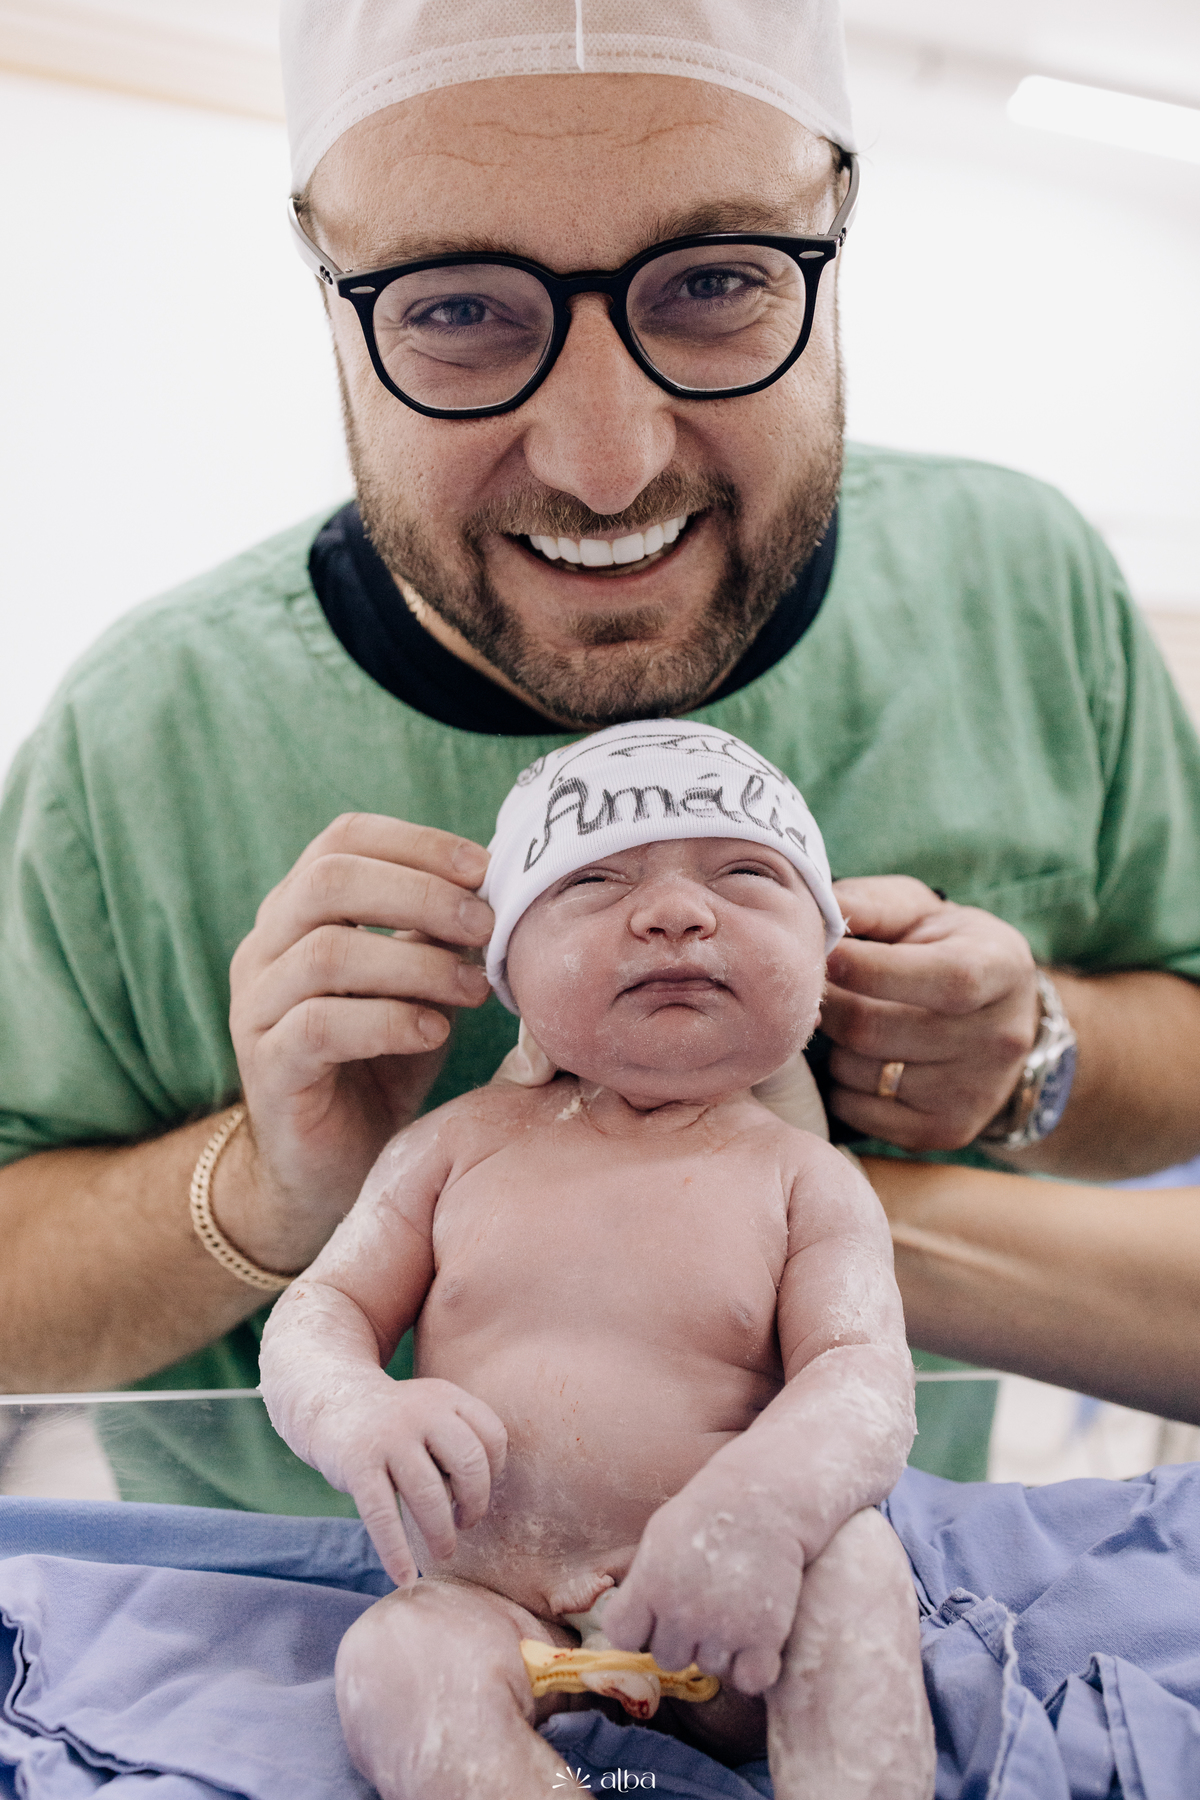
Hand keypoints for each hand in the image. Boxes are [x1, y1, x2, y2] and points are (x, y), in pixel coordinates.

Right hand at [227, 814, 493, 1266]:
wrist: (327, 1167)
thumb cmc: (380, 1062)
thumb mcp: (418, 986)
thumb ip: (438, 937)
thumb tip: (494, 890)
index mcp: (299, 913)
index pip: (342, 840)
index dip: (415, 843)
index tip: (483, 868)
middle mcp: (265, 948)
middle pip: (328, 881)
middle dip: (419, 893)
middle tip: (484, 924)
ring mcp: (256, 1006)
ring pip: (326, 952)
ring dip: (416, 964)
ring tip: (474, 990)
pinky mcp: (266, 1067)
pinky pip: (319, 1025)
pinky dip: (389, 1020)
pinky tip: (434, 1032)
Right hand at [321, 1376, 507, 1588]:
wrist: (334, 1404)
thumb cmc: (397, 1425)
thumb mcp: (432, 1414)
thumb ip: (459, 1443)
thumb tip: (480, 1502)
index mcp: (447, 1398)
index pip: (492, 1435)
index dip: (495, 1470)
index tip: (481, 1490)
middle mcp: (422, 1411)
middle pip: (469, 1463)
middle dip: (475, 1504)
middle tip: (466, 1524)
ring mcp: (389, 1437)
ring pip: (429, 1494)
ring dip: (441, 1533)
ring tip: (444, 1551)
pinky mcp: (358, 1463)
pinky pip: (382, 1515)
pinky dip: (395, 1551)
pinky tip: (404, 1575)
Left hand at [602, 1468, 803, 1694]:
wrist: (765, 1498)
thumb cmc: (709, 1511)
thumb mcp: (659, 1536)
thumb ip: (644, 1582)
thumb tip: (629, 1625)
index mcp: (651, 1584)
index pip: (623, 1635)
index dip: (639, 1627)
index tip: (656, 1613)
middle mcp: (683, 1613)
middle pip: (667, 1657)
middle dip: (682, 1638)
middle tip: (704, 1605)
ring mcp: (723, 1627)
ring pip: (709, 1668)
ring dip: (720, 1649)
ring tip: (734, 1608)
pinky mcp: (764, 1637)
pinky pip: (750, 1680)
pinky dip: (754, 1665)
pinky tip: (757, 1636)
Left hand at [822, 876, 1038, 1150]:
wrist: (1000, 1018)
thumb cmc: (946, 949)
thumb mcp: (922, 911)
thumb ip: (870, 905)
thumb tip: (814, 909)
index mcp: (1001, 969)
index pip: (941, 979)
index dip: (869, 968)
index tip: (825, 953)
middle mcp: (999, 1038)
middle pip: (877, 1029)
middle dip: (829, 1003)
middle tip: (816, 987)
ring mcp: (974, 1092)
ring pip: (858, 1071)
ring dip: (832, 1044)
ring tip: (846, 1019)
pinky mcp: (946, 1130)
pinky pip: (856, 1110)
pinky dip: (840, 1084)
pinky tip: (860, 1058)